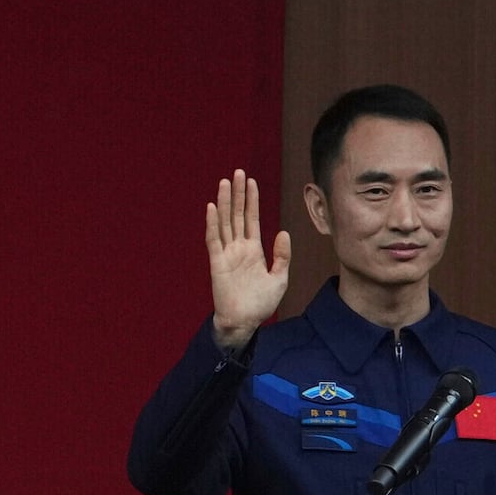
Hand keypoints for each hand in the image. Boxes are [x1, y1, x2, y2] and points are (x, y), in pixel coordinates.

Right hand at [204, 171, 289, 350]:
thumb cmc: (260, 303)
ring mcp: (227, 254)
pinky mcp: (217, 263)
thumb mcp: (279, 278)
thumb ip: (282, 255)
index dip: (252, 200)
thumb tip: (282, 231)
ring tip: (225, 183)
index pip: (251, 218)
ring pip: (225, 222)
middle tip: (237, 172)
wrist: (244, 322)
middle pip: (237, 215)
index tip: (250, 182)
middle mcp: (238, 248)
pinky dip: (213, 223)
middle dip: (238, 193)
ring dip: (225, 202)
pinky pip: (214, 239)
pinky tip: (213, 208)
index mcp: (253, 250)